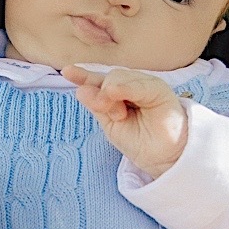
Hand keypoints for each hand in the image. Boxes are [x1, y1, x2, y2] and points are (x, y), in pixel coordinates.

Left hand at [62, 65, 188, 177]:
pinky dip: (126, 87)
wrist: (162, 157)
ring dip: (111, 93)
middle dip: (99, 93)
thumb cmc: (139, 141)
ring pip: (120, 76)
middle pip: (107, 77)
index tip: (67, 72)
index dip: (83, 75)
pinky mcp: (160, 90)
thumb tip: (81, 89)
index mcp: (118, 93)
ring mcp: (145, 85)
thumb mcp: (110, 124)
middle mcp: (131, 85)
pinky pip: (140, 84)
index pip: (98, 80)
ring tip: (118, 114)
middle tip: (106, 113)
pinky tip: (114, 91)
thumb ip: (98, 106)